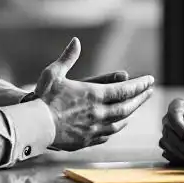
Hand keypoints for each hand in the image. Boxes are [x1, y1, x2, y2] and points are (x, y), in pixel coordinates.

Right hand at [35, 37, 154, 150]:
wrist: (34, 126)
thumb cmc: (42, 98)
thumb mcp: (54, 73)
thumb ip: (68, 58)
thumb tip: (75, 41)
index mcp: (94, 95)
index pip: (125, 90)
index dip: (139, 85)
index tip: (150, 81)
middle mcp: (98, 113)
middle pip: (127, 107)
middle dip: (140, 98)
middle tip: (149, 92)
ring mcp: (94, 129)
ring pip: (119, 123)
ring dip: (129, 114)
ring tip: (134, 108)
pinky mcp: (86, 141)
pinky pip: (107, 135)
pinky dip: (115, 128)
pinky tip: (117, 125)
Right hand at [159, 98, 183, 166]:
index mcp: (176, 106)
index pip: (174, 117)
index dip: (181, 129)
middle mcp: (167, 118)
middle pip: (169, 132)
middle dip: (181, 144)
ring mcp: (164, 131)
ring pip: (166, 143)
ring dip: (179, 152)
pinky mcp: (165, 142)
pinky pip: (166, 150)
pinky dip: (176, 156)